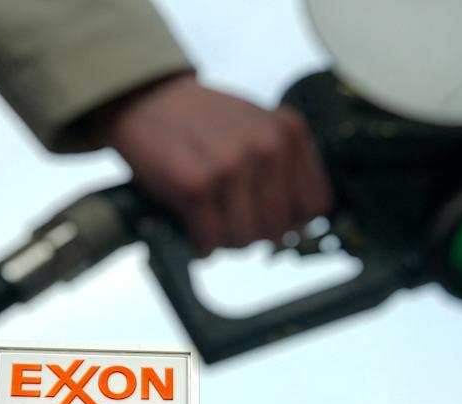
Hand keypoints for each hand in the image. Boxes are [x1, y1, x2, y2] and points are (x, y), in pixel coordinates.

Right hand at [88, 73, 331, 255]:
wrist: (146, 100)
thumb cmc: (202, 122)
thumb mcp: (258, 128)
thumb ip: (283, 168)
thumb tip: (297, 227)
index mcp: (289, 133)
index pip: (314, 206)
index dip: (293, 222)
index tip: (272, 222)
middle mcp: (267, 147)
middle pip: (279, 228)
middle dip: (254, 235)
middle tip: (233, 225)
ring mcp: (231, 166)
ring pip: (245, 239)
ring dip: (226, 242)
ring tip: (213, 226)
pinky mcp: (196, 185)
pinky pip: (210, 239)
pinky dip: (201, 244)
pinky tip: (195, 230)